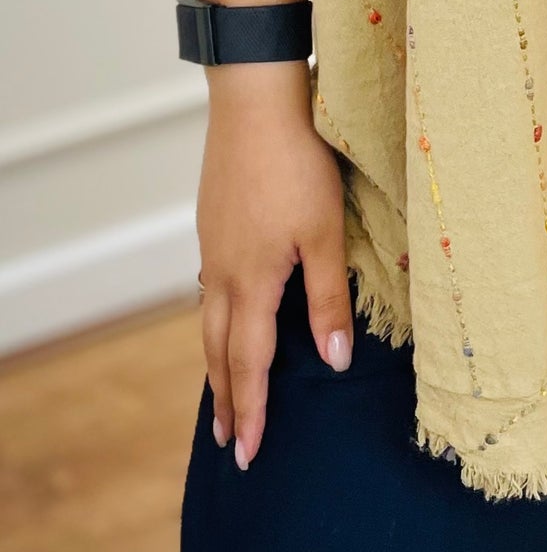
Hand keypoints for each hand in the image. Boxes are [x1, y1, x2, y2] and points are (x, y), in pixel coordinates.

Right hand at [196, 61, 353, 469]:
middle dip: (227, 396)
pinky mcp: (214, 219)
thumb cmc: (299, 162)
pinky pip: (211, 284)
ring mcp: (213, 244)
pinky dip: (218, 316)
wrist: (256, 99)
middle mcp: (221, 270)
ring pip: (211, 316)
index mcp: (250, 282)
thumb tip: (331, 363)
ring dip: (219, 358)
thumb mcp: (325, 233)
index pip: (249, 362)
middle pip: (220, 348)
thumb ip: (327, 301)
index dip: (251, 409)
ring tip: (224, 387)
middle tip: (229, 438)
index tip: (249, 452)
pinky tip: (230, 309)